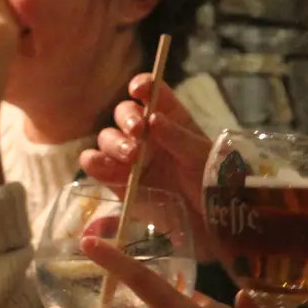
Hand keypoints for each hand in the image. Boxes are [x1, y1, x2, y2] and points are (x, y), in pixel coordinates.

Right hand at [79, 74, 212, 213]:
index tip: (139, 90)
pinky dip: (95, 162)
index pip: (151, 92)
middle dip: (127, 119)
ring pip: (108, 138)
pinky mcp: (116, 181)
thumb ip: (178, 137)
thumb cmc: (211, 182)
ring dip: (114, 142)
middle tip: (138, 132)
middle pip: (124, 113)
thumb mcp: (202, 156)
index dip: (142, 85)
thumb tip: (152, 120)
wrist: (210, 222)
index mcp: (169, 118)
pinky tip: (102, 165)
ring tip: (131, 157)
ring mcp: (129, 157)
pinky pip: (97, 165)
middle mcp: (146, 133)